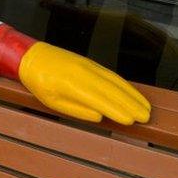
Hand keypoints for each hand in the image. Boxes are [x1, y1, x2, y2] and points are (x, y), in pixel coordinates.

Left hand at [18, 42, 150, 124]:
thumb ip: (76, 109)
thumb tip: (99, 116)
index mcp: (70, 84)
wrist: (31, 56)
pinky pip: (110, 74)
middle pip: (111, 90)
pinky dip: (124, 84)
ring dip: (132, 94)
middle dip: (131, 104)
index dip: (116, 110)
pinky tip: (132, 93)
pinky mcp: (90, 62)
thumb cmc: (39, 82)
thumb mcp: (52, 102)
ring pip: (114, 81)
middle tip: (146, 117)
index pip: (98, 99)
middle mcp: (82, 72)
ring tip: (146, 108)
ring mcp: (88, 65)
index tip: (131, 120)